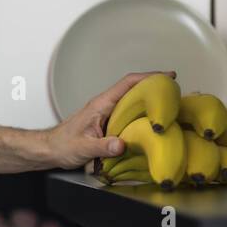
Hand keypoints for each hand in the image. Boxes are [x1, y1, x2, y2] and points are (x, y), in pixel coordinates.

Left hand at [42, 71, 176, 168]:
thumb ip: (102, 147)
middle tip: (176, 90)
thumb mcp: (83, 148)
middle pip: (134, 88)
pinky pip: (129, 113)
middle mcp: (106, 105)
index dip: (148, 77)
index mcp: (101, 104)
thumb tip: (122, 145)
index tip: (167, 76)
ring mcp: (107, 113)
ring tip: (170, 104)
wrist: (50, 149)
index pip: (127, 83)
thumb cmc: (62, 146)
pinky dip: (143, 113)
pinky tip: (153, 122)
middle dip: (155, 86)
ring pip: (133, 101)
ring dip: (151, 100)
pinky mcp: (108, 122)